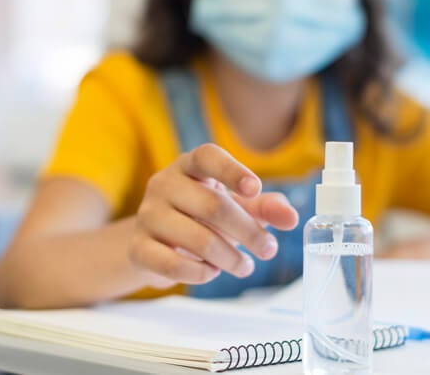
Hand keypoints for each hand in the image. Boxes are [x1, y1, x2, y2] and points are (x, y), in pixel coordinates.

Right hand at [128, 144, 298, 287]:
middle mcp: (163, 184)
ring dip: (230, 258)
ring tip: (244, 266)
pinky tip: (212, 272)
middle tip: (268, 249)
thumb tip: (291, 218)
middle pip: (212, 205)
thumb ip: (265, 207)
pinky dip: (200, 273)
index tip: (255, 189)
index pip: (207, 157)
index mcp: (189, 166)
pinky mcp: (138, 247)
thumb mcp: (236, 206)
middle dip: (248, 232)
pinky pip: (172, 264)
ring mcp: (147, 215)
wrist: (155, 241)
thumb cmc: (202, 216)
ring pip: (197, 239)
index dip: (232, 171)